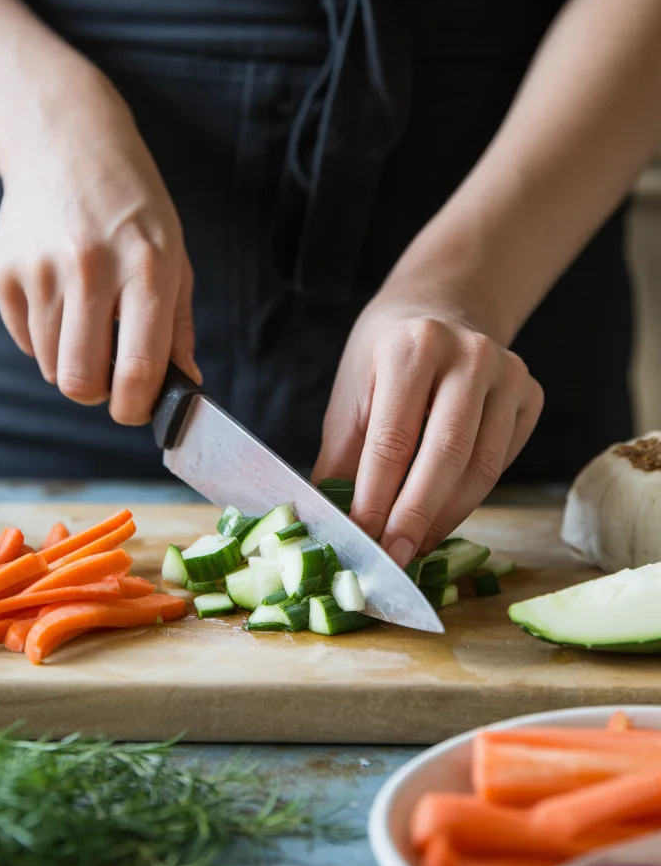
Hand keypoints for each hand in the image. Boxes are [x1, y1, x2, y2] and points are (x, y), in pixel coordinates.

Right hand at [0, 67, 199, 423]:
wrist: (68, 145)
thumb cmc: (132, 206)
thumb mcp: (174, 255)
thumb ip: (178, 327)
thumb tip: (186, 384)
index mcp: (146, 269)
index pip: (139, 367)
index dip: (137, 408)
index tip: (136, 411)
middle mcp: (91, 269)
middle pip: (81, 380)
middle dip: (97, 394)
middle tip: (109, 377)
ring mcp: (41, 269)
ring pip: (51, 365)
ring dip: (71, 359)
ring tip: (87, 318)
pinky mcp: (5, 271)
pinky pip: (25, 340)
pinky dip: (45, 337)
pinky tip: (61, 298)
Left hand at [314, 296, 542, 564]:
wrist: (441, 308)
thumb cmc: (385, 356)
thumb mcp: (351, 391)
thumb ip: (343, 456)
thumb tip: (333, 524)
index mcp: (412, 346)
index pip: (393, 438)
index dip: (376, 497)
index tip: (361, 539)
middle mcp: (468, 354)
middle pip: (445, 455)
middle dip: (415, 516)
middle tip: (394, 557)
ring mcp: (508, 372)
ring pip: (480, 467)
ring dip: (445, 517)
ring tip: (415, 546)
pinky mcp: (532, 393)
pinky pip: (501, 462)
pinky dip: (469, 498)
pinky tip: (441, 516)